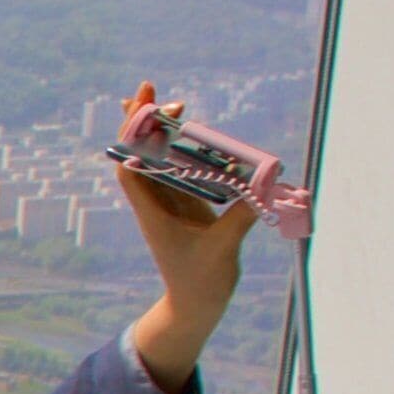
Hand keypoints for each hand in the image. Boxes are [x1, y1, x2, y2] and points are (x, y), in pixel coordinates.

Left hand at [121, 81, 260, 393]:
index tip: (143, 109)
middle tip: (149, 88)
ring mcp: (171, 203)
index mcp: (153, 213)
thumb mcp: (222, 249)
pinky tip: (186, 129)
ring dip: (159, 130)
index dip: (133, 136)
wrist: (196, 305)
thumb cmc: (202, 282)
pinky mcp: (188, 206)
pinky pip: (181, 170)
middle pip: (141, 155)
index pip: (131, 168)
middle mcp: (157, 204)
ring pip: (159, 160)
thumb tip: (261, 187)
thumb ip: (240, 218)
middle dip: (143, 122)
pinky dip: (182, 148)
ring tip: (158, 98)